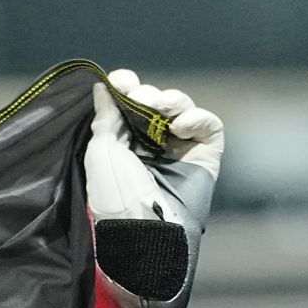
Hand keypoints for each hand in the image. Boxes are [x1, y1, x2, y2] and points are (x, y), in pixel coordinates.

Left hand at [85, 69, 224, 222]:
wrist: (146, 226)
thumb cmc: (117, 194)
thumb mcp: (100, 153)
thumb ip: (104, 119)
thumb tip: (102, 89)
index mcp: (123, 144)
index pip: (128, 107)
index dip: (126, 88)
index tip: (118, 80)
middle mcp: (152, 145)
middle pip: (154, 103)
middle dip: (145, 93)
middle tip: (138, 97)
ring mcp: (180, 149)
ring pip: (181, 108)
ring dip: (170, 99)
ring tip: (159, 105)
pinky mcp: (205, 153)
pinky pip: (207, 123)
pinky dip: (196, 117)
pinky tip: (180, 127)